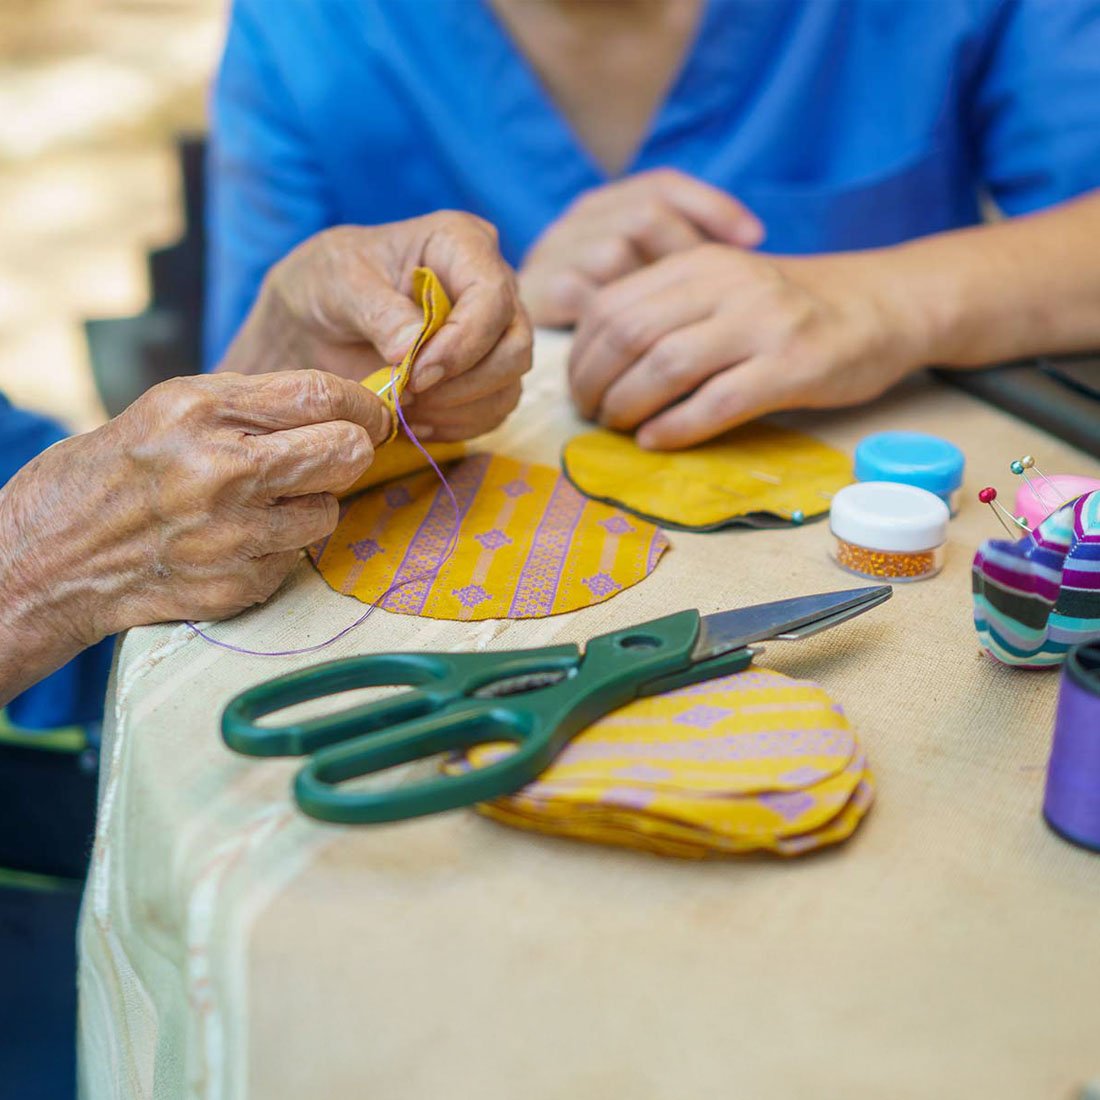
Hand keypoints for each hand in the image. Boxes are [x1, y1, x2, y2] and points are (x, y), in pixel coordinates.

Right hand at [0, 371, 390, 664]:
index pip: (321, 396)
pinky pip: (296, 558)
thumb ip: (253, 404)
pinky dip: (279, 548)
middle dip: (352, 451)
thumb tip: (340, 405)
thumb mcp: (172, 409)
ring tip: (267, 503)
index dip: (363, 405)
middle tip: (338, 455)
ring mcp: (231, 535)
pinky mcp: (237, 585)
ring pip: (329, 511)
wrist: (53, 556)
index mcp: (201, 412)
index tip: (373, 415)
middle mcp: (221, 471)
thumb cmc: (118, 470)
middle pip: (344, 453)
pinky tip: (238, 541)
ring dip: (311, 505)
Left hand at [221, 213, 531, 441]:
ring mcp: (495, 334)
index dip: (462, 342)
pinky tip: (415, 419)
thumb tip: (411, 349)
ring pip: (509, 384)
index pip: (493, 296)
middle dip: (465, 381)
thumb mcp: (338, 284)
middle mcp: (492, 286)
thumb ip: (376, 311)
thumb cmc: (328, 283)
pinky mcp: (487, 375)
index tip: (416, 372)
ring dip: (459, 408)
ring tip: (406, 406)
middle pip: (515, 346)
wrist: (317, 320)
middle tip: (410, 392)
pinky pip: (493, 411)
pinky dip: (456, 425)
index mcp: (462, 244)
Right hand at [519, 169, 763, 327]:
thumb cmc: (601, 320)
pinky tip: (644, 351)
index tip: (755, 240)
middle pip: (645, 215)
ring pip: (617, 252)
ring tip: (678, 328)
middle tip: (714, 298)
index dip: (712, 207)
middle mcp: (577, 220)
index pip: (664, 186)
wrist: (507, 340)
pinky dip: (622, 324)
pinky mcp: (540, 293)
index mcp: (605, 207)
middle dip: (684, 253)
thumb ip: (678, 258)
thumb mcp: (641, 277)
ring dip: (650, 295)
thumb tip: (754, 242)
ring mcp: (554, 253)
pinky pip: (590, 299)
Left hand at [568, 244, 926, 448]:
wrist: (886, 304)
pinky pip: (717, 402)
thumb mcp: (728, 286)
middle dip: (596, 383)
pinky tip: (657, 441)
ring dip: (628, 407)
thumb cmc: (794, 306)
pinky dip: (676, 428)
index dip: (582, 353)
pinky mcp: (793, 366)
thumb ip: (672, 308)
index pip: (613, 305)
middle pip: (630, 336)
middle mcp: (727, 286)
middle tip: (590, 415)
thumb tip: (600, 361)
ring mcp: (763, 324)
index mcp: (701, 263)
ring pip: (666, 367)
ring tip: (618, 429)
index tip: (578, 387)